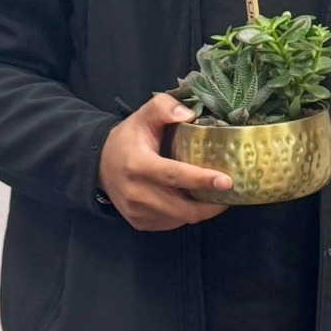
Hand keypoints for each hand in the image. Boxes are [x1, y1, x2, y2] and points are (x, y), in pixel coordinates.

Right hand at [98, 94, 232, 230]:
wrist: (99, 165)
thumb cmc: (128, 139)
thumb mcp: (142, 116)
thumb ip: (163, 107)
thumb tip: (191, 114)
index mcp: (138, 165)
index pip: (174, 175)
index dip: (202, 180)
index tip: (227, 181)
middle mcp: (136, 193)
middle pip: (183, 208)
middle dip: (212, 205)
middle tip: (231, 192)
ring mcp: (138, 212)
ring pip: (181, 218)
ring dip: (202, 210)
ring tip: (216, 195)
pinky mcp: (140, 222)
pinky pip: (172, 223)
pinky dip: (187, 213)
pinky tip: (193, 200)